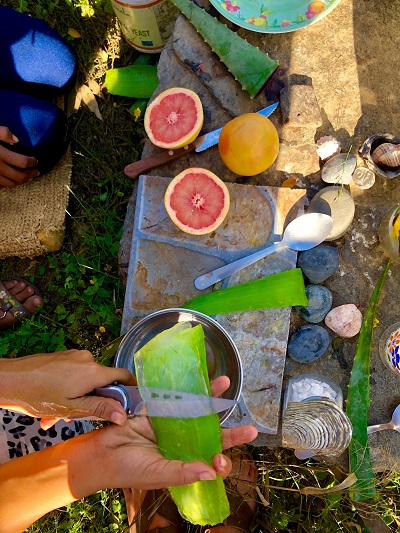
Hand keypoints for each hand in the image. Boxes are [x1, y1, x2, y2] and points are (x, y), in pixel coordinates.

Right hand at [0, 126, 38, 187]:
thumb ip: (2, 133)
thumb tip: (16, 140)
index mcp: (0, 154)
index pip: (22, 162)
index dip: (32, 162)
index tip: (36, 161)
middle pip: (19, 176)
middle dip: (30, 175)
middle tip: (36, 172)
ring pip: (11, 184)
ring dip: (21, 182)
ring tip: (27, 178)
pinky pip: (1, 187)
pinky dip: (8, 185)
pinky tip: (12, 181)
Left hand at [1, 350, 135, 427]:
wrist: (9, 379)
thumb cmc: (38, 395)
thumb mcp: (71, 407)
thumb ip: (100, 409)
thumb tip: (123, 415)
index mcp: (94, 372)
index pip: (124, 376)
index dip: (129, 389)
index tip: (126, 403)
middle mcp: (88, 359)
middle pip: (102, 382)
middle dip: (91, 401)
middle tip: (72, 417)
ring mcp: (75, 356)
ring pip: (86, 380)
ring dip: (76, 398)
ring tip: (55, 414)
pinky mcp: (64, 356)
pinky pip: (74, 374)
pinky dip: (68, 388)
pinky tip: (51, 402)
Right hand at [87, 377, 257, 491]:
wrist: (100, 454)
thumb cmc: (128, 470)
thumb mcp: (158, 474)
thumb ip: (184, 472)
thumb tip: (212, 472)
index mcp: (183, 461)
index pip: (208, 460)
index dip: (220, 459)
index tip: (223, 461)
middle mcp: (182, 443)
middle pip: (210, 435)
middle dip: (230, 432)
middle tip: (251, 429)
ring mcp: (171, 424)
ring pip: (197, 411)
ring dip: (211, 399)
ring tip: (225, 383)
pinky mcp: (158, 408)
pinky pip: (175, 397)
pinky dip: (187, 388)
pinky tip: (199, 379)